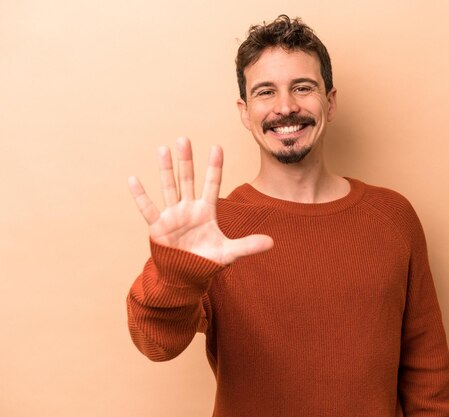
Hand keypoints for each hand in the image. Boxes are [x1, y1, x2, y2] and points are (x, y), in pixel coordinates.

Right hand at [128, 137, 273, 264]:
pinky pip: (148, 209)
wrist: (185, 277)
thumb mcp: (229, 253)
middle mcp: (189, 209)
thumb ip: (248, 245)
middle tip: (184, 138)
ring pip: (169, 188)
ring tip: (163, 148)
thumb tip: (272, 243)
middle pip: (187, 180)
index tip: (217, 147)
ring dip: (166, 169)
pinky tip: (133, 179)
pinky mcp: (158, 227)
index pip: (212, 184)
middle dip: (186, 160)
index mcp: (206, 211)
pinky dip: (140, 196)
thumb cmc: (206, 262)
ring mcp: (172, 216)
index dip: (215, 167)